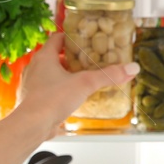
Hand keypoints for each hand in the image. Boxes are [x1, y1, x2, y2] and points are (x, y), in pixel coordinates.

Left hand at [14, 30, 138, 126]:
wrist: (32, 125)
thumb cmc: (52, 99)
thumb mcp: (85, 84)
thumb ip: (108, 75)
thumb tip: (131, 68)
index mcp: (44, 57)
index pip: (57, 38)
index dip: (72, 37)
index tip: (86, 39)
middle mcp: (35, 68)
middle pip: (56, 57)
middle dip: (72, 59)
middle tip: (89, 60)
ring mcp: (33, 85)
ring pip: (51, 74)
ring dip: (66, 75)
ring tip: (84, 78)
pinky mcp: (34, 100)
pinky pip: (49, 90)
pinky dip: (60, 91)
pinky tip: (72, 97)